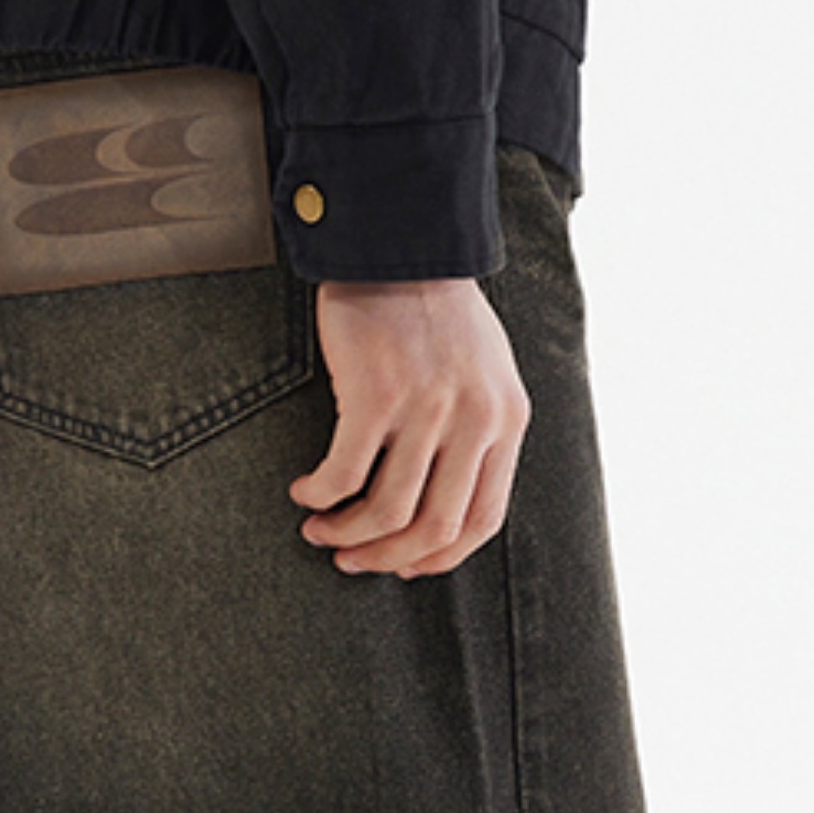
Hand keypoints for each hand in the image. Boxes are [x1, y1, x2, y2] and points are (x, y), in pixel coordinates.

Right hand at [289, 280, 531, 578]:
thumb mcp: (485, 374)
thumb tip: (442, 502)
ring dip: (347, 534)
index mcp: (506, 421)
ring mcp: (427, 409)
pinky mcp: (375, 395)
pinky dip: (320, 495)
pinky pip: (344, 474)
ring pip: (387, 511)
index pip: (483, 520)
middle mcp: (474, 420)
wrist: (400, 247)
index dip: (439, 556)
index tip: (403, 565)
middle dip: (387, 558)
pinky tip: (306, 492)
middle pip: (434, 528)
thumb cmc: (436, 311)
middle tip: (351, 560)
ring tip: (320, 531)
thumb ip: (477, 432)